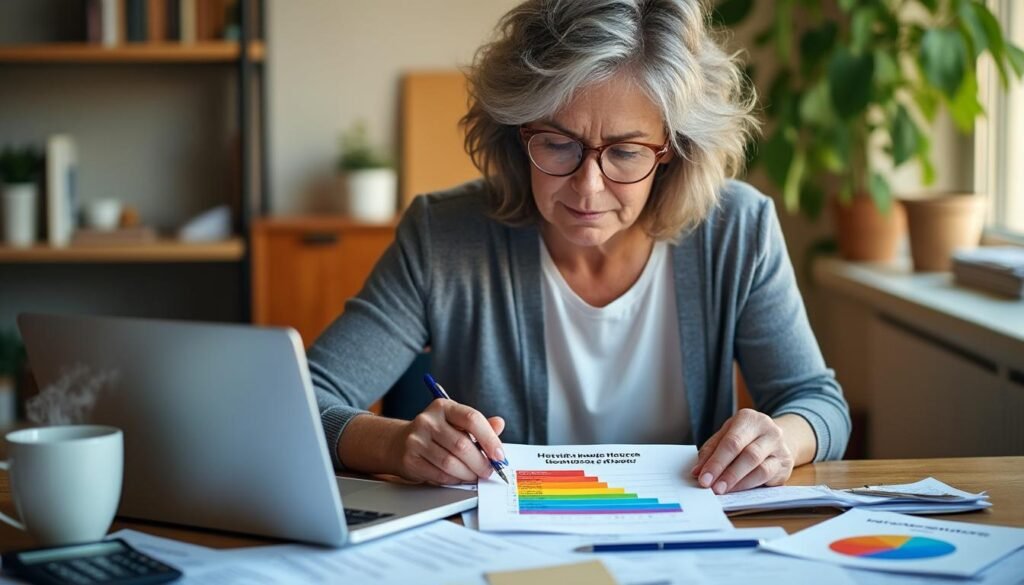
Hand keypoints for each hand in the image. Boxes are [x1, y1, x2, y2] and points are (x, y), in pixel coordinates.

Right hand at [389, 399, 505, 484]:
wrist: (400, 443)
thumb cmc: (436, 433)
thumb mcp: (457, 423)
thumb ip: (480, 425)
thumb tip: (499, 424)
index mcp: (443, 407)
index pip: (471, 418)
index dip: (489, 439)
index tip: (499, 455)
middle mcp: (428, 420)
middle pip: (462, 445)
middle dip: (481, 462)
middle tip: (489, 471)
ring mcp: (416, 440)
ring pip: (450, 463)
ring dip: (468, 474)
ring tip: (475, 475)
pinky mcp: (410, 459)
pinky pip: (439, 474)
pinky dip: (454, 479)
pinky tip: (459, 478)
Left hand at [689, 409, 794, 493]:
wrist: (776, 439)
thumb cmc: (745, 437)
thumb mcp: (726, 435)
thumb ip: (711, 451)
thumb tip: (697, 472)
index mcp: (749, 419)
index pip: (732, 441)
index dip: (716, 461)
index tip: (703, 478)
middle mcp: (769, 430)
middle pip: (747, 454)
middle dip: (727, 473)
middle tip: (712, 487)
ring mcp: (780, 448)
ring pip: (760, 468)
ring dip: (738, 482)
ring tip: (722, 490)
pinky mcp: (785, 466)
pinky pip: (767, 478)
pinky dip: (749, 485)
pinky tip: (736, 490)